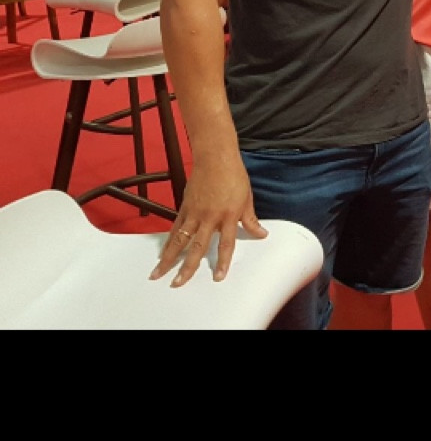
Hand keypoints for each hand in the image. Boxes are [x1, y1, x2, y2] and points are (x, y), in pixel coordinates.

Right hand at [149, 146, 268, 287]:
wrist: (216, 157)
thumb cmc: (234, 176)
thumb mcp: (247, 199)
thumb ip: (251, 220)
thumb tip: (261, 234)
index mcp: (228, 216)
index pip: (226, 245)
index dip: (223, 262)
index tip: (218, 277)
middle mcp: (210, 217)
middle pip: (197, 247)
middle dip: (187, 267)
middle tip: (178, 283)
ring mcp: (195, 212)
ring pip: (180, 239)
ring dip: (169, 257)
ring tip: (159, 272)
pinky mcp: (185, 206)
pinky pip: (175, 227)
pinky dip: (169, 240)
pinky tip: (162, 251)